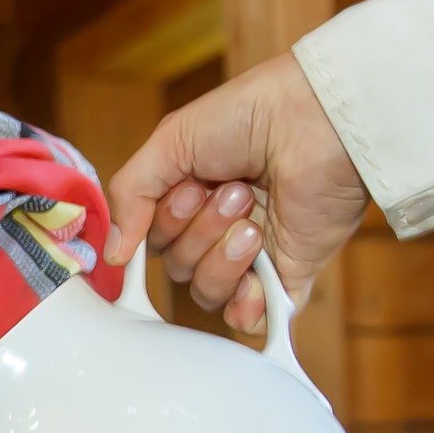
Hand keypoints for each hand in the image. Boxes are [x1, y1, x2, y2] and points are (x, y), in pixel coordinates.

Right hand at [105, 51, 370, 334]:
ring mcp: (253, 254)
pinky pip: (251, 316)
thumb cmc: (250, 116)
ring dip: (223, 258)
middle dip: (199, 233)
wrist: (318, 121)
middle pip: (179, 267)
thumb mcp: (171, 141)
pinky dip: (246, 307)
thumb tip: (115, 257)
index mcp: (188, 197)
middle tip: (235, 193)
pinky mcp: (288, 273)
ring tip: (254, 221)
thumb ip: (131, 196)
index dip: (164, 225)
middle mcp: (218, 228)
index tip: (188, 189)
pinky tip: (253, 284)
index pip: (154, 241)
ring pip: (208, 291)